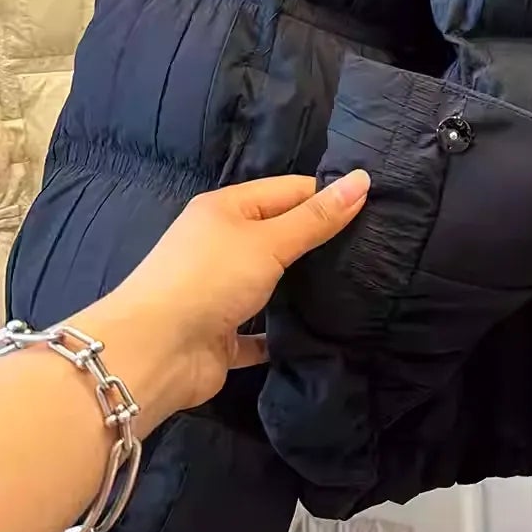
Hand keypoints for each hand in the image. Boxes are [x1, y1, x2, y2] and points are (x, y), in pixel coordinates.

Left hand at [85, 172, 369, 435]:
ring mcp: (220, 291)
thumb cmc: (209, 280)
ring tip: (361, 286)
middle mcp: (220, 245)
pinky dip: (285, 332)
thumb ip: (316, 218)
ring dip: (304, 288)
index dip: (328, 196)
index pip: (288, 191)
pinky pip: (262, 330)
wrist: (154, 352)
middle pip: (280, 235)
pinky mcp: (223, 334)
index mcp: (225, 210)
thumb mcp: (269, 241)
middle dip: (321, 242)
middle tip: (376, 248)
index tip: (376, 208)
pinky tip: (322, 332)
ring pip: (273, 282)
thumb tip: (364, 179)